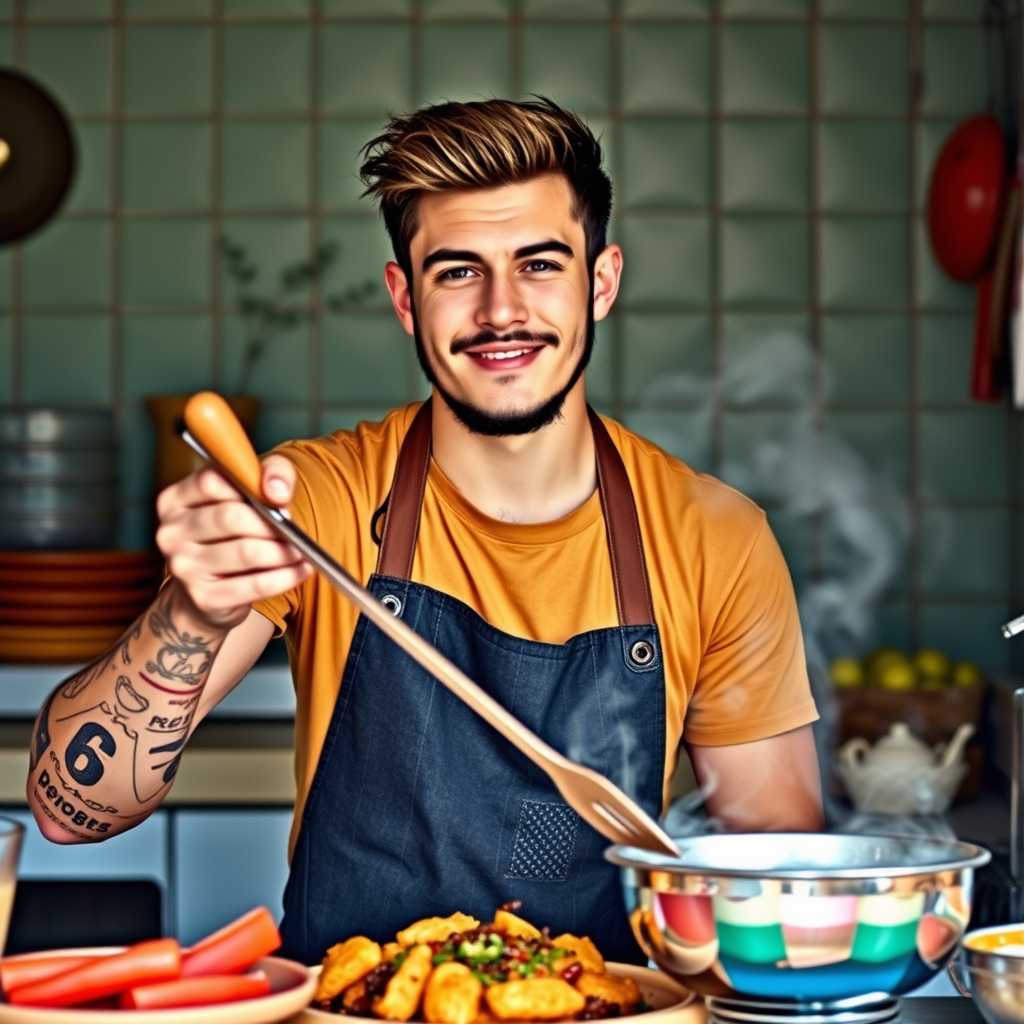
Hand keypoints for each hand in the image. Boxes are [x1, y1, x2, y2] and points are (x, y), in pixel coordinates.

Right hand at [155, 455, 312, 629]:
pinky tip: (301, 570)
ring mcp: (184, 567)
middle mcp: (171, 533)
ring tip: (301, 550)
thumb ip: (270, 473)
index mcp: (175, 501)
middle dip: (270, 523)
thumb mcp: (249, 494)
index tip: (276, 500)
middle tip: (293, 529)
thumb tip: (277, 491)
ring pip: (246, 552)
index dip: (250, 488)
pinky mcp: (204, 597)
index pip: (210, 481)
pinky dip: (286, 576)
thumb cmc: (232, 534)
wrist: (209, 593)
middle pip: (229, 517)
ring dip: (283, 551)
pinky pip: (255, 585)